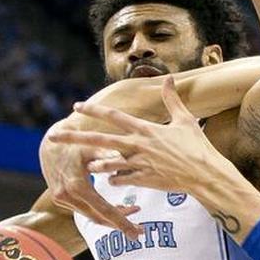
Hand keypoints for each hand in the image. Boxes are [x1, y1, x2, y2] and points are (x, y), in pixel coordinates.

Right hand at [40, 119, 142, 237]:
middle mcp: (67, 196)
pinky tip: (116, 209)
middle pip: (98, 218)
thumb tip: (123, 157)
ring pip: (91, 215)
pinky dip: (100, 212)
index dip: (122, 222)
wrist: (50, 144)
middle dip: (120, 225)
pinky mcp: (60, 199)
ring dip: (111, 218)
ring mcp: (62, 199)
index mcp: (77, 185)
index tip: (137, 233)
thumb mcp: (91, 146)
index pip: (104, 210)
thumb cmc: (75, 143)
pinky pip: (84, 210)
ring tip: (132, 213)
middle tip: (139, 231)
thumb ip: (107, 154)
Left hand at [48, 78, 240, 194]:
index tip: (77, 106)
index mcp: (145, 129)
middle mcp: (138, 145)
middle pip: (100, 139)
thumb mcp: (185, 119)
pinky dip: (115, 179)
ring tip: (87, 164)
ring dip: (96, 164)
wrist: (205, 174)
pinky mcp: (143, 180)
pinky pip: (122, 180)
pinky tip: (111, 179)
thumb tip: (168, 79)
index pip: (113, 116)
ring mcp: (139, 164)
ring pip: (107, 163)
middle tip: (55, 135)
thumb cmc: (196, 146)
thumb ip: (172, 100)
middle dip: (75, 137)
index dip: (94, 110)